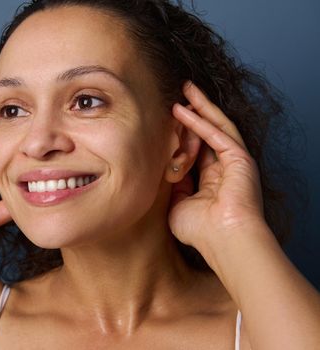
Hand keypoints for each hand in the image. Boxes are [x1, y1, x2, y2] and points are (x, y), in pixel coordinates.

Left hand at [168, 81, 266, 256]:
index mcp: (211, 180)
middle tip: (179, 92)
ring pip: (216, 126)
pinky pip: (217, 133)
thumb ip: (173, 186)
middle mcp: (224, 168)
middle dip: (194, 111)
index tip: (166, 119)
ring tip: (185, 88)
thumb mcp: (177, 205)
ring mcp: (234, 162)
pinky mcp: (240, 158)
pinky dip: (200, 120)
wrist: (224, 241)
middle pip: (207, 132)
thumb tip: (165, 170)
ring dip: (200, 106)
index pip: (196, 149)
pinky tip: (183, 108)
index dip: (182, 132)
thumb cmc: (201, 231)